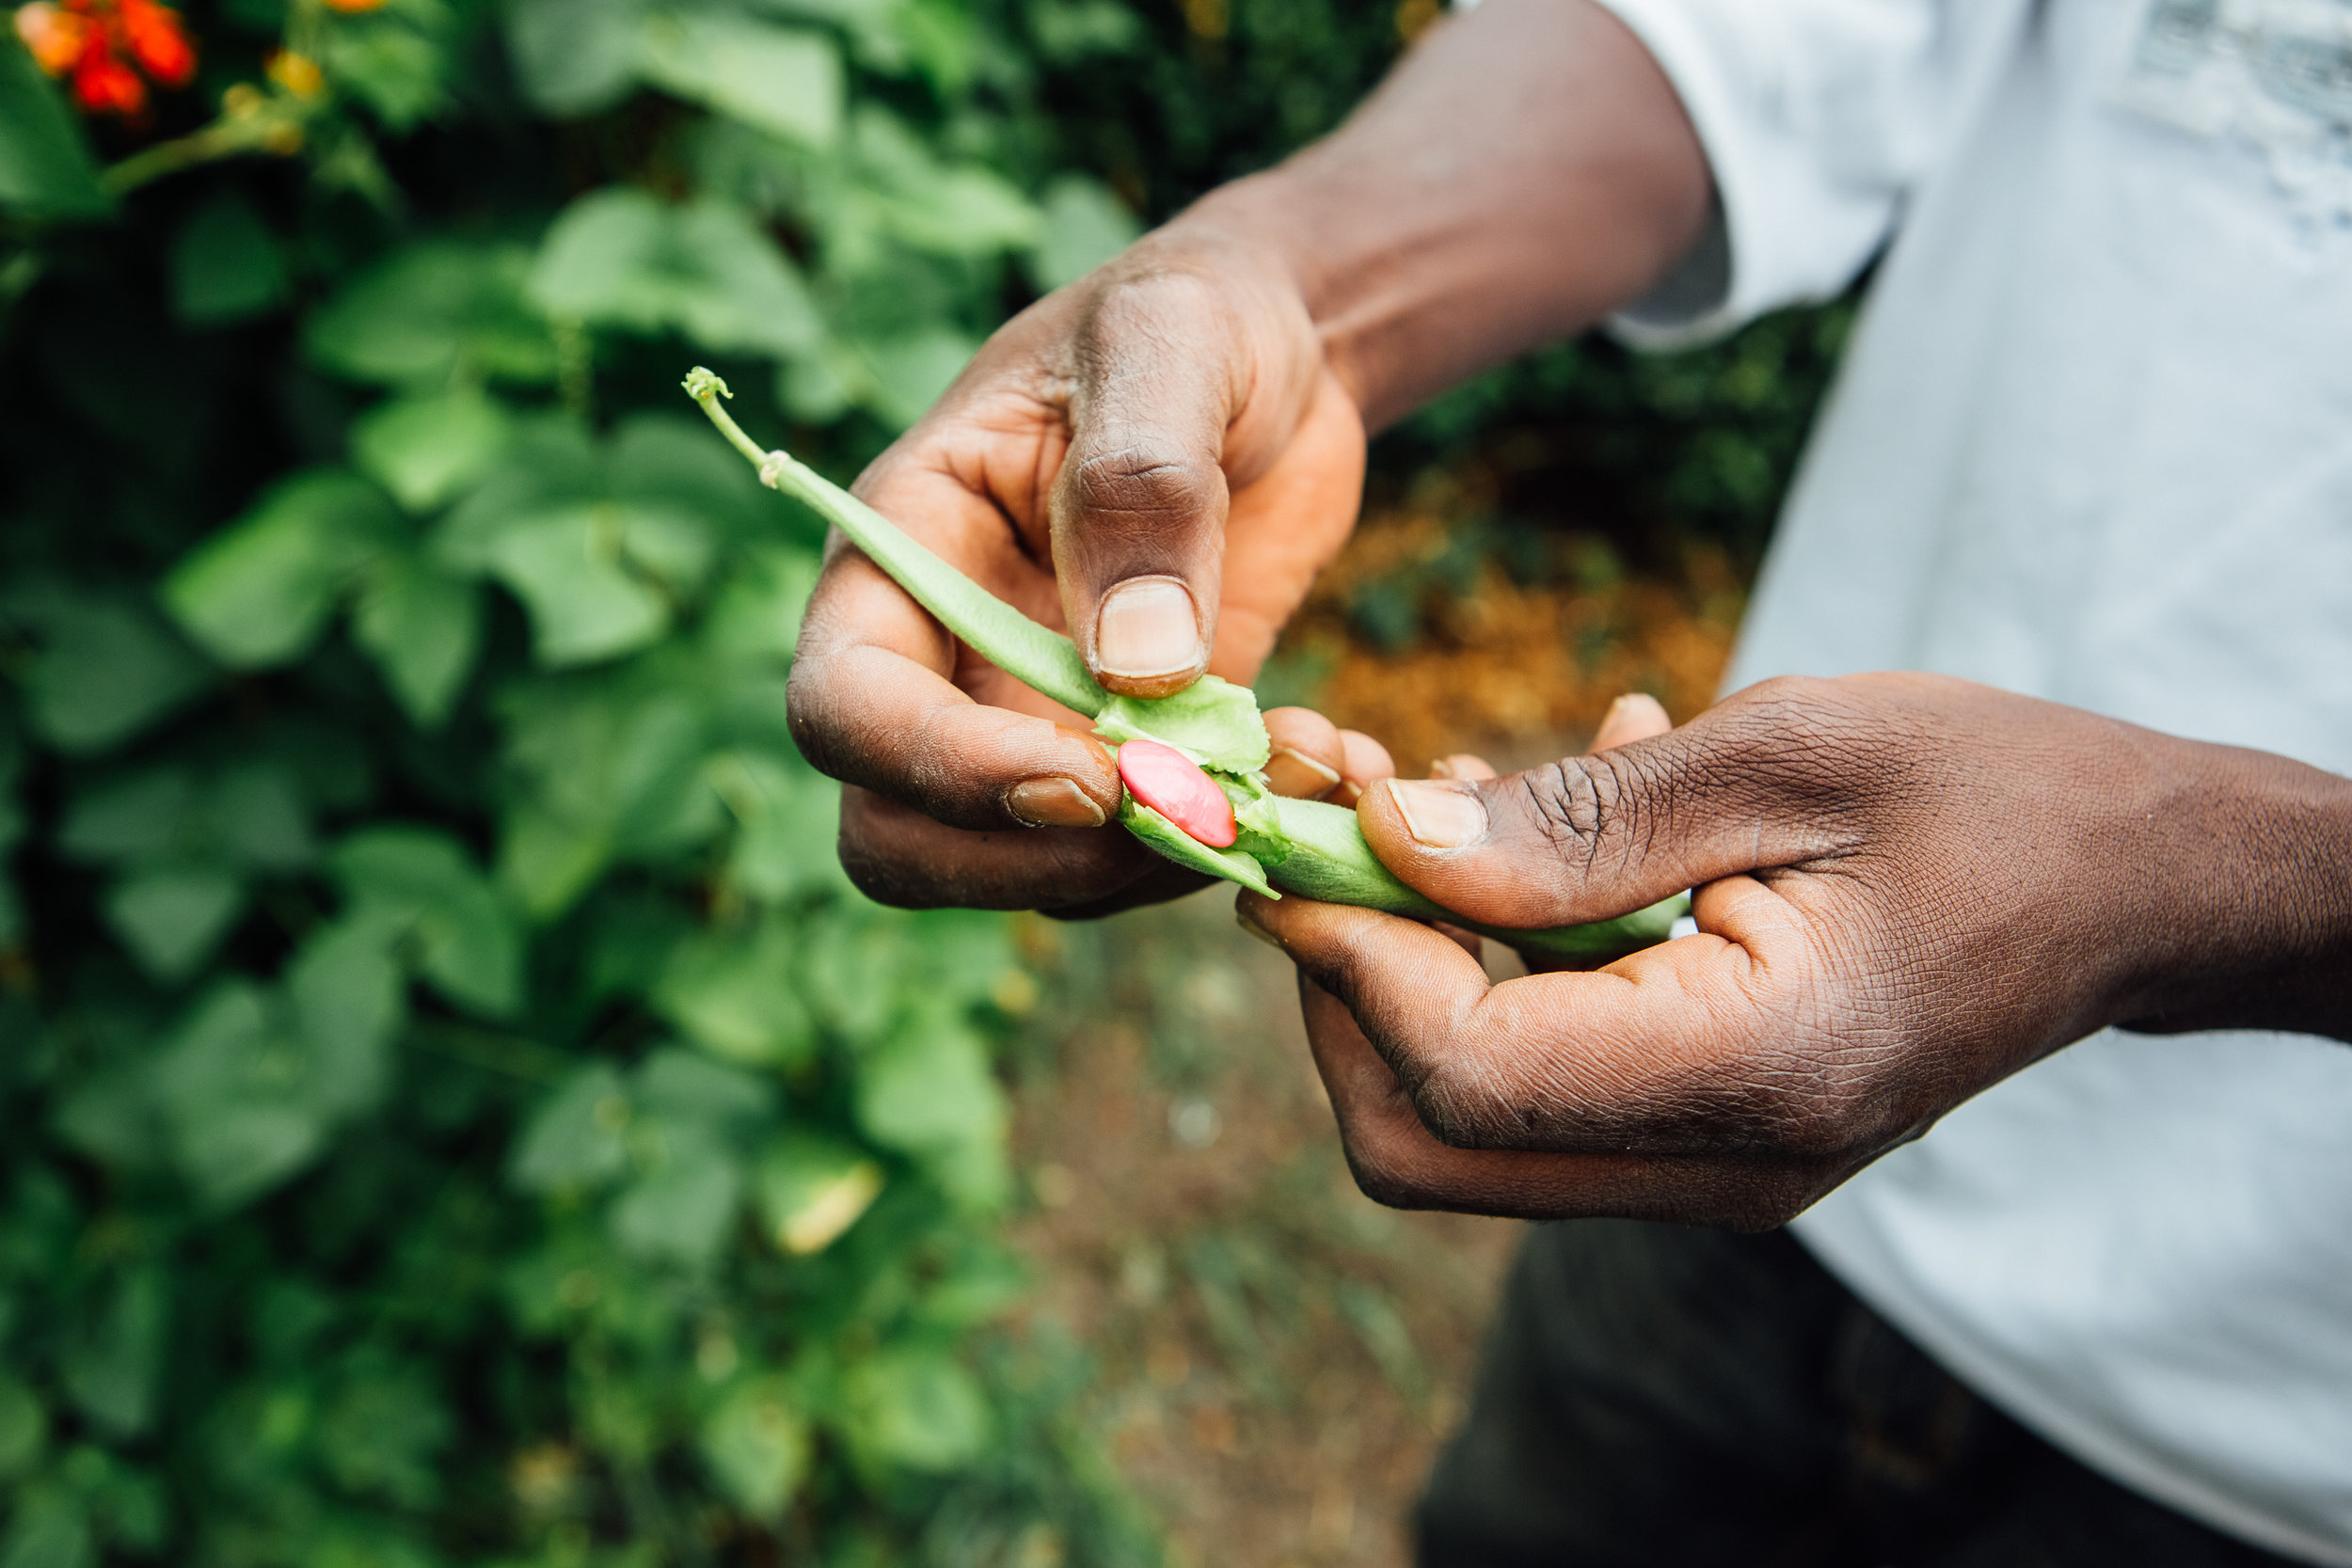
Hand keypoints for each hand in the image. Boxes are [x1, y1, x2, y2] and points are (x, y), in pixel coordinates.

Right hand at [787, 223, 1367, 911]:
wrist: (1276, 357)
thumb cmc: (1191, 318)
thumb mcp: (1168, 343)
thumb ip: (1141, 488)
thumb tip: (1136, 670)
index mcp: (901, 551)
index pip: (844, 708)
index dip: (941, 770)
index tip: (1088, 772)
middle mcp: (942, 659)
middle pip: (899, 839)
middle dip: (1038, 863)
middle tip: (1192, 813)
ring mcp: (1032, 720)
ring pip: (1029, 875)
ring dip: (1161, 862)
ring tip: (1300, 767)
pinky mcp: (1133, 756)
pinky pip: (1145, 853)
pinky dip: (1238, 844)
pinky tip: (1329, 760)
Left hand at [1240, 674, 2351, 1227]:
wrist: (2132, 884)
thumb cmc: (1993, 794)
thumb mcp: (1790, 753)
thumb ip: (1582, 816)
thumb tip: (1385, 840)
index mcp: (1756, 1071)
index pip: (1466, 1071)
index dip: (1349, 954)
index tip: (1299, 822)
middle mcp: (1722, 1162)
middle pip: (1422, 1137)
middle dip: (1341, 977)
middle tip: (1345, 806)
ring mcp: (1709, 1167)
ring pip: (1456, 1123)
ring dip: (1403, 959)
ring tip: (1444, 790)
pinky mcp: (1698, 1133)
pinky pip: (1535, 1079)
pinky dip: (1486, 965)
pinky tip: (1542, 835)